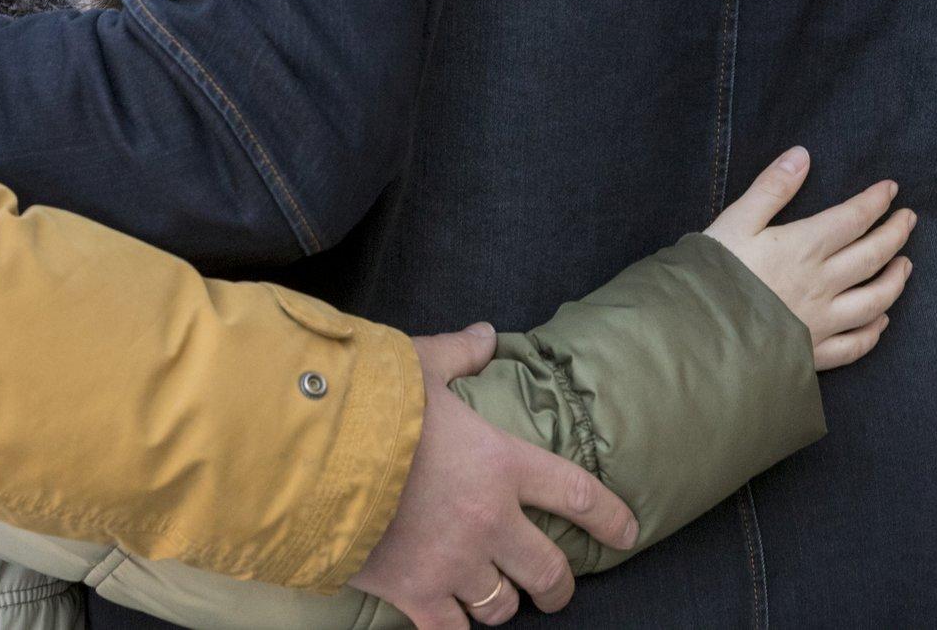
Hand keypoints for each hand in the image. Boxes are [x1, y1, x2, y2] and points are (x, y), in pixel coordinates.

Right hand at [350, 326, 638, 627]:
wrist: (309, 450)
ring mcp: (453, 561)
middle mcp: (489, 520)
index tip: (626, 531)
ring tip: (494, 596)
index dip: (609, 517)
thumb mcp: (417, 363)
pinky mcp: (414, 592)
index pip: (576, 494)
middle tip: (555, 587)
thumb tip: (484, 335)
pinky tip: (452, 618)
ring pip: (502, 606)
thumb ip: (458, 352)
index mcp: (501, 462)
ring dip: (502, 602)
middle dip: (558, 585)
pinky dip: (456, 626)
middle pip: (549, 571)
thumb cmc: (366, 402)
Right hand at [705, 147, 915, 369]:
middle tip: (909, 219)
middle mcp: (823, 284)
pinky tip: (881, 320)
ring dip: (895, 280)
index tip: (891, 189)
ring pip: (874, 300)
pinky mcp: (814, 351)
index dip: (875, 202)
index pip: (853, 219)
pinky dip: (873, 332)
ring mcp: (822, 321)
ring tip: (905, 264)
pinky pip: (855, 344)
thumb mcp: (735, 220)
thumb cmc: (713, 272)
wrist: (699, 331)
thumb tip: (802, 155)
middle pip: (872, 256)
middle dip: (895, 234)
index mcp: (804, 247)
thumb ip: (771, 188)